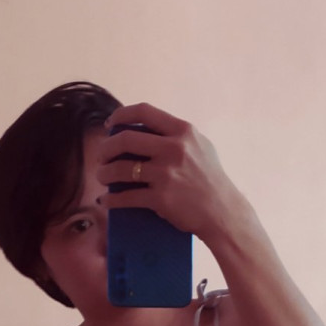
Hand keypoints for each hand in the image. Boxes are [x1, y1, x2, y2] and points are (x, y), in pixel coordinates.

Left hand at [94, 103, 248, 247]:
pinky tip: (106, 201)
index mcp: (183, 131)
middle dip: (107, 148)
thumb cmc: (211, 180)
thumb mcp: (200, 146)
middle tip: (102, 155)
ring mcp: (166, 174)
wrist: (223, 212)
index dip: (121, 115)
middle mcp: (173, 149)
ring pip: (122, 169)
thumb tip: (144, 129)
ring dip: (105, 173)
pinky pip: (127, 197)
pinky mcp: (161, 198)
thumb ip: (176, 135)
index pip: (144, 112)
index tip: (110, 125)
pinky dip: (112, 200)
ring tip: (102, 176)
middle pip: (126, 140)